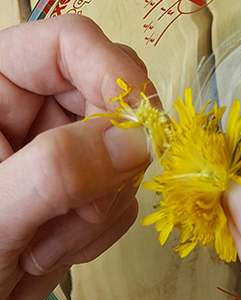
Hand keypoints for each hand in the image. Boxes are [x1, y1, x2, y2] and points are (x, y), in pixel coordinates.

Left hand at [0, 15, 151, 299]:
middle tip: (86, 208)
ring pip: (126, 155)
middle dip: (111, 162)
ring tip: (51, 242)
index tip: (140, 130)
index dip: (113, 75)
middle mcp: (35, 112)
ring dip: (101, 206)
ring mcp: (66, 151)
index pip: (70, 45)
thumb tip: (138, 142)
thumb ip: (57, 172)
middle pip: (112, 101)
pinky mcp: (87, 186)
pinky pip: (126, 192)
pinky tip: (62, 248)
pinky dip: (104, 227)